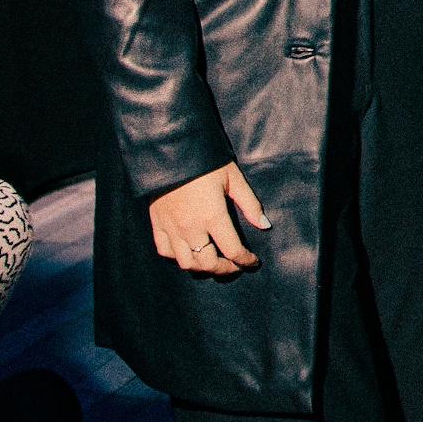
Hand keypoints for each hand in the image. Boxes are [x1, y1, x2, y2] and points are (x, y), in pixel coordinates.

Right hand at [148, 161, 268, 275]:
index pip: (232, 250)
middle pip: (207, 263)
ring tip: (213, 264)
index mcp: (213, 216)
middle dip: (225, 269)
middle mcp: (191, 228)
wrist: (171, 151)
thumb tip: (265, 226)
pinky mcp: (157, 223)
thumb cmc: (207, 162)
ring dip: (202, 268)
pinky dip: (177, 257)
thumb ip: (249, 204)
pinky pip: (165, 251)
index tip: (253, 262)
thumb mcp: (234, 179)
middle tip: (235, 266)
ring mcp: (171, 228)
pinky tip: (188, 253)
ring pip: (185, 262)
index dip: (246, 260)